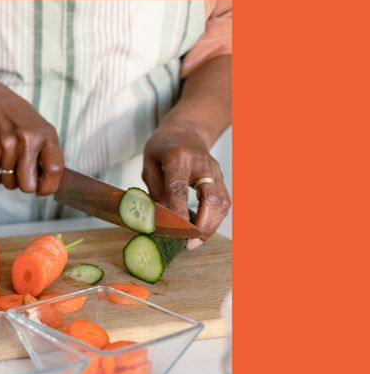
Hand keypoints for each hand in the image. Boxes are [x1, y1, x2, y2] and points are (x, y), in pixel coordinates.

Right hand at [0, 79, 63, 194]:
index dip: (49, 186)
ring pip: (9, 183)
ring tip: (9, 159)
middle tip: (23, 175)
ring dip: (9, 177)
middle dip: (25, 185)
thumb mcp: (40, 128)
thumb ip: (47, 154)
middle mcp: (27, 141)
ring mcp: (6, 146)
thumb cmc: (17, 117)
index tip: (44, 190)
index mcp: (45, 135)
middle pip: (28, 185)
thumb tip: (47, 184)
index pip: (54, 170)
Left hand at [143, 123, 229, 246]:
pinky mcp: (221, 180)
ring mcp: (215, 172)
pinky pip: (223, 203)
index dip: (178, 211)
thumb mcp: (149, 164)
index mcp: (178, 157)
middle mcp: (202, 164)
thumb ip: (155, 190)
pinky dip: (215, 220)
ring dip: (211, 226)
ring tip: (195, 242)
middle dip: (203, 224)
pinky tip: (202, 231)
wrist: (186, 131)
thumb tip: (161, 218)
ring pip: (222, 202)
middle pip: (211, 197)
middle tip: (189, 242)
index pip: (179, 188)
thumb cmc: (163, 148)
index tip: (174, 230)